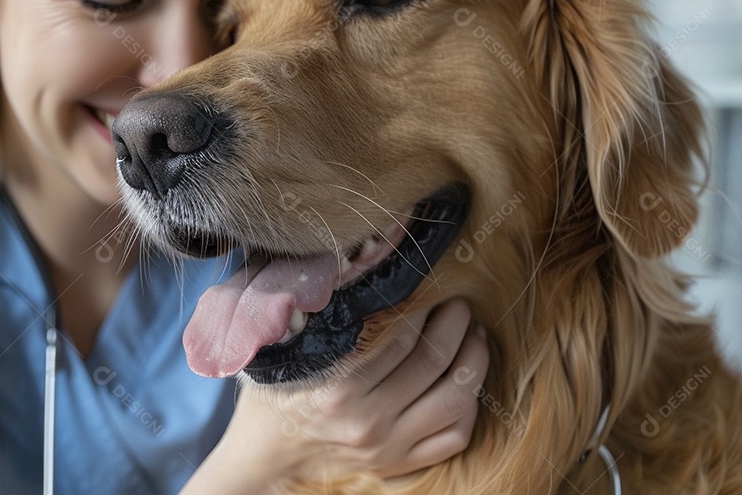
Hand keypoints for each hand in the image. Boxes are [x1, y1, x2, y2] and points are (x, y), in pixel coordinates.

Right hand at [184, 298, 488, 491]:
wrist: (266, 460)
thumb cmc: (275, 397)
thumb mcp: (287, 355)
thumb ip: (321, 321)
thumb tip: (361, 275)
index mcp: (338, 388)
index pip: (401, 337)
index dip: (426, 307)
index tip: (435, 288)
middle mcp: (367, 420)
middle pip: (434, 362)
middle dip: (456, 325)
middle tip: (460, 306)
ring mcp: (388, 447)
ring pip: (455, 400)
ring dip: (473, 362)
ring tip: (475, 338)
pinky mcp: (399, 465)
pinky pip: (454, 437)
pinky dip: (470, 407)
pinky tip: (467, 383)